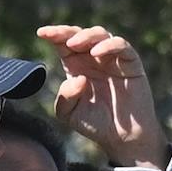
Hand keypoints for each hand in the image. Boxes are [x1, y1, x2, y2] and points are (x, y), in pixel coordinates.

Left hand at [36, 24, 168, 168]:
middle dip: (66, 32)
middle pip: (80, 35)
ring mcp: (112, 59)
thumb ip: (65, 97)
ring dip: (86, 36)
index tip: (41, 33)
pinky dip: (108, 45)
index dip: (54, 35)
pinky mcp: (130, 63)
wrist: (122, 138)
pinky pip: (121, 46)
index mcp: (77, 66)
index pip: (64, 44)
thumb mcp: (70, 114)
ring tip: (74, 44)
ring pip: (100, 34)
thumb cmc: (95, 124)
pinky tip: (96, 52)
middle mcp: (94, 59)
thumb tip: (78, 78)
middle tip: (55, 36)